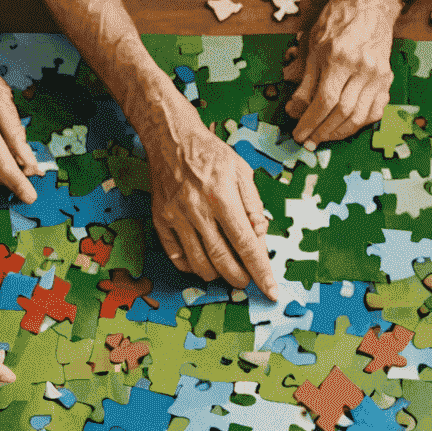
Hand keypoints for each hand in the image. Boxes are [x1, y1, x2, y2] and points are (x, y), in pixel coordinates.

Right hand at [144, 97, 278, 297]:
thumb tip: (261, 236)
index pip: (246, 244)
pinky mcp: (160, 220)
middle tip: (247, 281)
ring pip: (198, 263)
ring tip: (226, 271)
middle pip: (222, 259)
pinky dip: (191, 267)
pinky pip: (176, 256)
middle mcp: (197, 210)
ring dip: (216, 275)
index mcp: (222, 197)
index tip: (270, 290)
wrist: (171, 139)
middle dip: (239, 277)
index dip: (260, 271)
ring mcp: (176, 217)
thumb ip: (253, 205)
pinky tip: (203, 263)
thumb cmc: (211, 154)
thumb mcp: (242, 171)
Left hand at [284, 0, 400, 146]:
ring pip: (359, 115)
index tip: (299, 134)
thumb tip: (294, 110)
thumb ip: (304, 79)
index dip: (310, 122)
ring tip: (324, 137)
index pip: (324, 100)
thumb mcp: (313, 44)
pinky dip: (360, 124)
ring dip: (340, 132)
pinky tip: (346, 127)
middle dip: (322, 131)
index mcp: (339, 56)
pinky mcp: (387, 79)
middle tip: (309, 141)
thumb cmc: (338, 19)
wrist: (371, 3)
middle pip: (342, 112)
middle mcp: (362, 67)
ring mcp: (378, 75)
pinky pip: (375, 111)